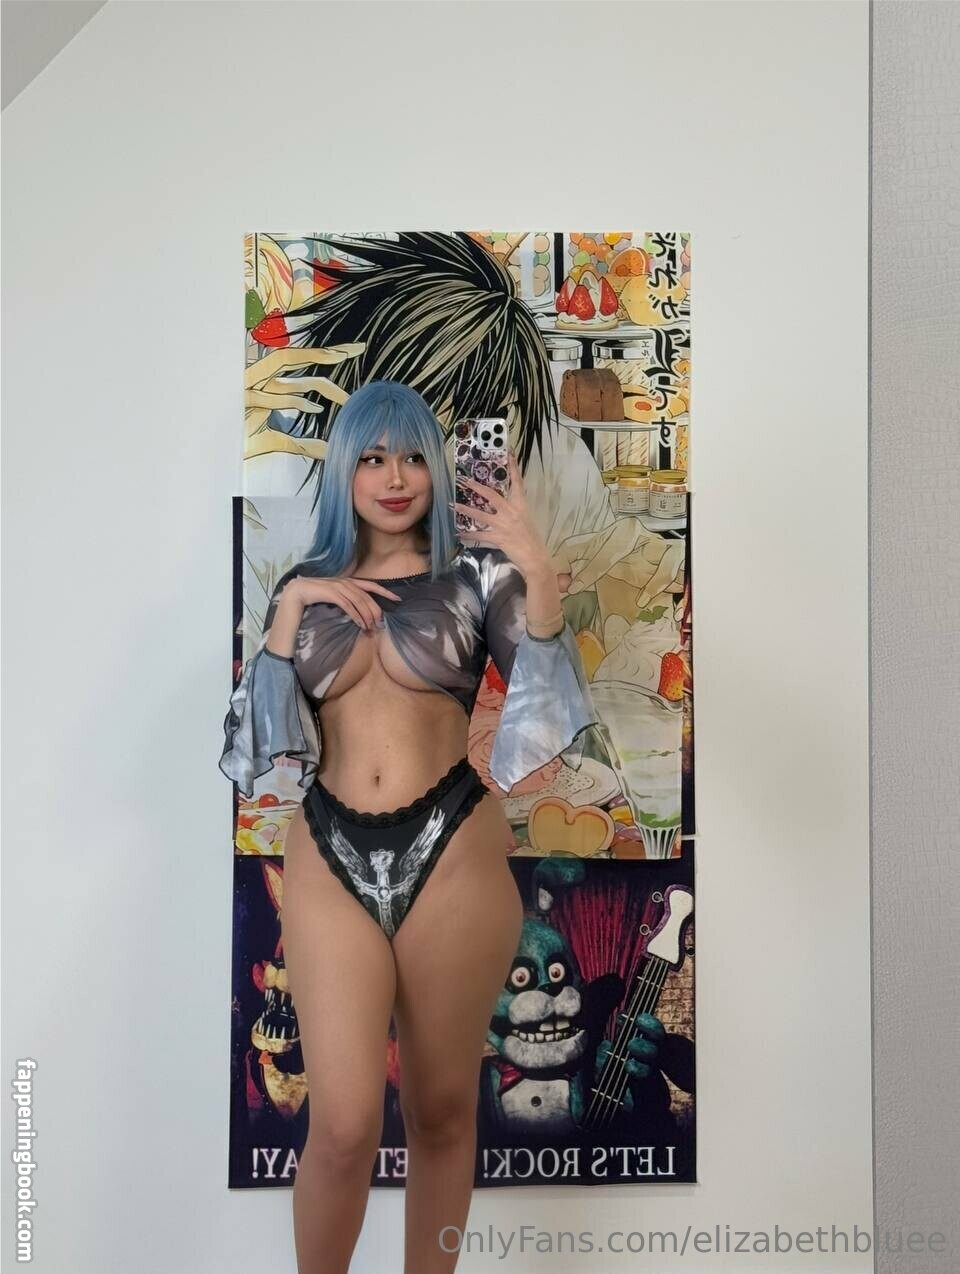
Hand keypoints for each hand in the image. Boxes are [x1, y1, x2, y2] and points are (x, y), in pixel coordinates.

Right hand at [284, 575, 400, 630]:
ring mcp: (339, 586)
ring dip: (367, 616)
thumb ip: (349, 599)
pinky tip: (361, 624)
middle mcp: (346, 582)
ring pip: (359, 601)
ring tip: (372, 627)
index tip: (398, 599)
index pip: (372, 585)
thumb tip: (362, 612)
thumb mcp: (337, 595)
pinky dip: (356, 616)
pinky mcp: (332, 593)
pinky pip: (348, 606)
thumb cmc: (318, 594)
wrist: (299, 591)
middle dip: (376, 610)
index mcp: (350, 581)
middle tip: (381, 623)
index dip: (386, 591)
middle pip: (367, 596)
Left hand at [450, 449, 551, 578]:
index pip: (517, 482)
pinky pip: (480, 535)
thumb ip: (515, 510)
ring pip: (481, 515)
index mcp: (521, 505)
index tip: (508, 452)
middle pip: (491, 495)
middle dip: (476, 487)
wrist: (536, 557)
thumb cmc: (533, 539)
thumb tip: (504, 505)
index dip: (513, 466)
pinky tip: (459, 533)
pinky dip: (469, 534)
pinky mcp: (499, 538)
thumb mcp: (527, 519)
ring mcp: (504, 524)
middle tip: (464, 479)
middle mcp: (512, 512)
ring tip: (453, 505)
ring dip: (466, 510)